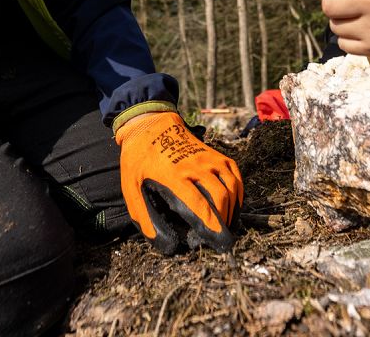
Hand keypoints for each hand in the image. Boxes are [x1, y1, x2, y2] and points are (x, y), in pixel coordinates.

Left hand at [116, 111, 242, 254]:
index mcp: (173, 176)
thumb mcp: (131, 189)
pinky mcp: (216, 155)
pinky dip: (238, 193)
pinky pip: (234, 176)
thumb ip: (146, 220)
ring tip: (226, 227)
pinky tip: (232, 207)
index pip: (199, 205)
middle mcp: (195, 166)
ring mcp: (208, 158)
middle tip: (220, 240)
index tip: (218, 243)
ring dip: (232, 210)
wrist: (150, 124)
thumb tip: (166, 245)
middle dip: (223, 223)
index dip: (211, 227)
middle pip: (220, 197)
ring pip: (230, 187)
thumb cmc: (139, 160)